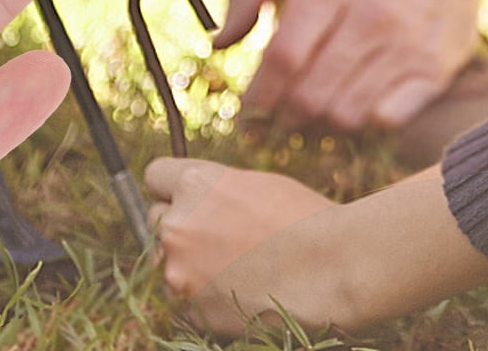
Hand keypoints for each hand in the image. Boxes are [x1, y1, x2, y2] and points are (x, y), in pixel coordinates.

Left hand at [146, 159, 336, 333]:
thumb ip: (214, 192)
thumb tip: (199, 202)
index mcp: (195, 184)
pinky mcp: (193, 312)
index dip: (171, 186)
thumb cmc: (304, 219)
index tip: (183, 196)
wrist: (333, 268)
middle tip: (215, 236)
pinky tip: (242, 292)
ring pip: (169, 264)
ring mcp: (181, 272)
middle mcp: (178, 225)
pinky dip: (205, 298)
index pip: (154, 176)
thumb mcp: (256, 185)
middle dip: (178, 226)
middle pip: (155, 221)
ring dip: (191, 265)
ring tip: (238, 268)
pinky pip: (187, 300)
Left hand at [217, 0, 478, 129]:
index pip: (285, 56)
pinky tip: (353, 103)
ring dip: (320, 122)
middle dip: (284, 115)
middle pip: (313, 93)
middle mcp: (374, 12)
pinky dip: (364, 120)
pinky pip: (388, 118)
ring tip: (310, 111)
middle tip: (275, 118)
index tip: (248, 109)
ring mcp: (409, 43)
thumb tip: (220, 43)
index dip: (259, 93)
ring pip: (347, 113)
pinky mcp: (435, 66)